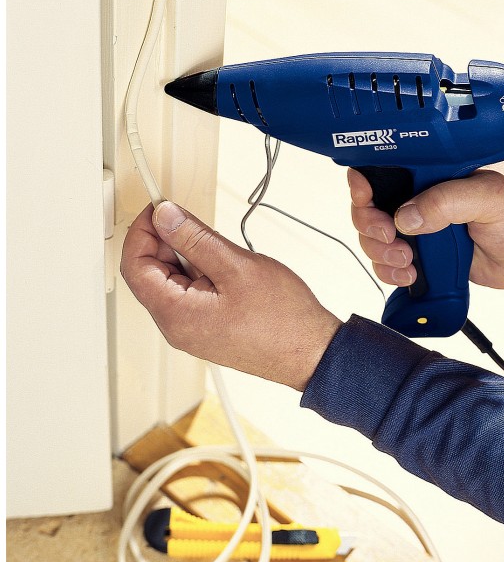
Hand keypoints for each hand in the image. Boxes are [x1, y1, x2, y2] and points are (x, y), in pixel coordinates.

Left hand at [120, 202, 341, 390]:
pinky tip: (224, 267)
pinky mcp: (208, 330)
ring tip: (219, 250)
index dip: (143, 230)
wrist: (311, 352)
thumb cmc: (283, 319)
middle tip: (191, 221)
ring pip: (171, 283)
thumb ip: (194, 239)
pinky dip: (199, 273)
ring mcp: (192, 331)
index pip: (134, 265)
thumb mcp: (236, 266)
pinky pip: (189, 296)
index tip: (160, 208)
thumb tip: (165, 217)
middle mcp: (177, 328)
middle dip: (164, 241)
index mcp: (175, 314)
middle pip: (149, 274)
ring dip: (186, 257)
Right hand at [348, 162, 503, 288]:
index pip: (383, 166)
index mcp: (432, 170)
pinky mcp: (421, 254)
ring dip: (380, 252)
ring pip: (374, 238)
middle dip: (370, 225)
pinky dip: (390, 272)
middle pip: (369, 206)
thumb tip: (406, 217)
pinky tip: (409, 274)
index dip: (364, 182)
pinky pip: (388, 263)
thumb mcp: (491, 197)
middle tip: (389, 236)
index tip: (366, 198)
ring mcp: (418, 226)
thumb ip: (449, 201)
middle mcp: (419, 195)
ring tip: (407, 262)